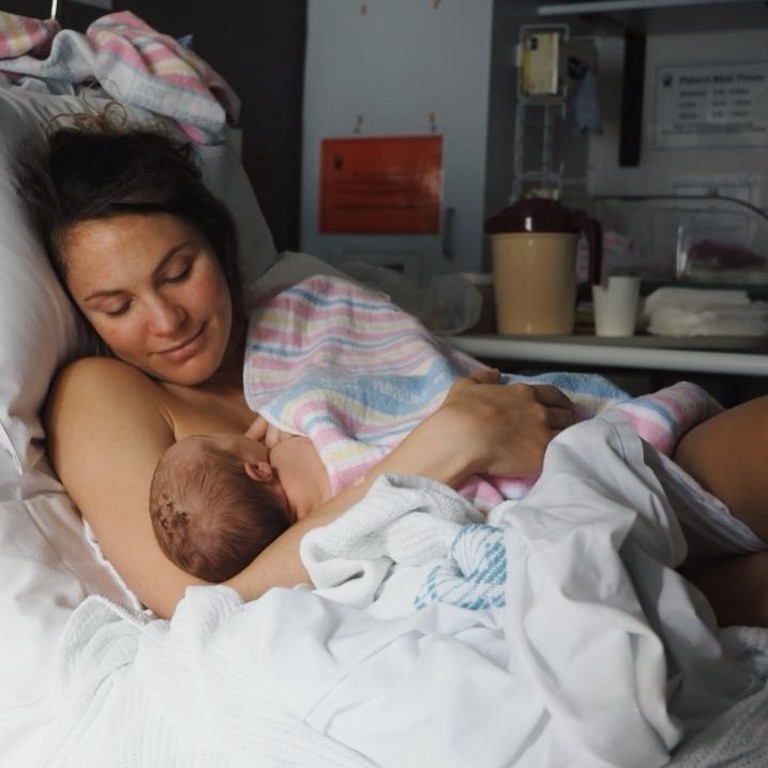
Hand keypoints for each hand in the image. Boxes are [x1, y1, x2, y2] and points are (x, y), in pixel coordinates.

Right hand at [431, 374, 575, 478]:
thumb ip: (483, 377)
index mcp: (523, 393)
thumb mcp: (466, 386)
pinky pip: (560, 453)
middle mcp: (539, 410)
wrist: (462, 439)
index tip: (559, 407)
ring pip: (567, 433)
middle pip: (565, 414)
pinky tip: (555, 458)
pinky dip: (559, 454)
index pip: (552, 394)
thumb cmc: (461, 412)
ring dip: (564, 437)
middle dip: (564, 419)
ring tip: (558, 444)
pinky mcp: (542, 455)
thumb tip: (495, 373)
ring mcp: (543, 433)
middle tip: (560, 427)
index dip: (558, 401)